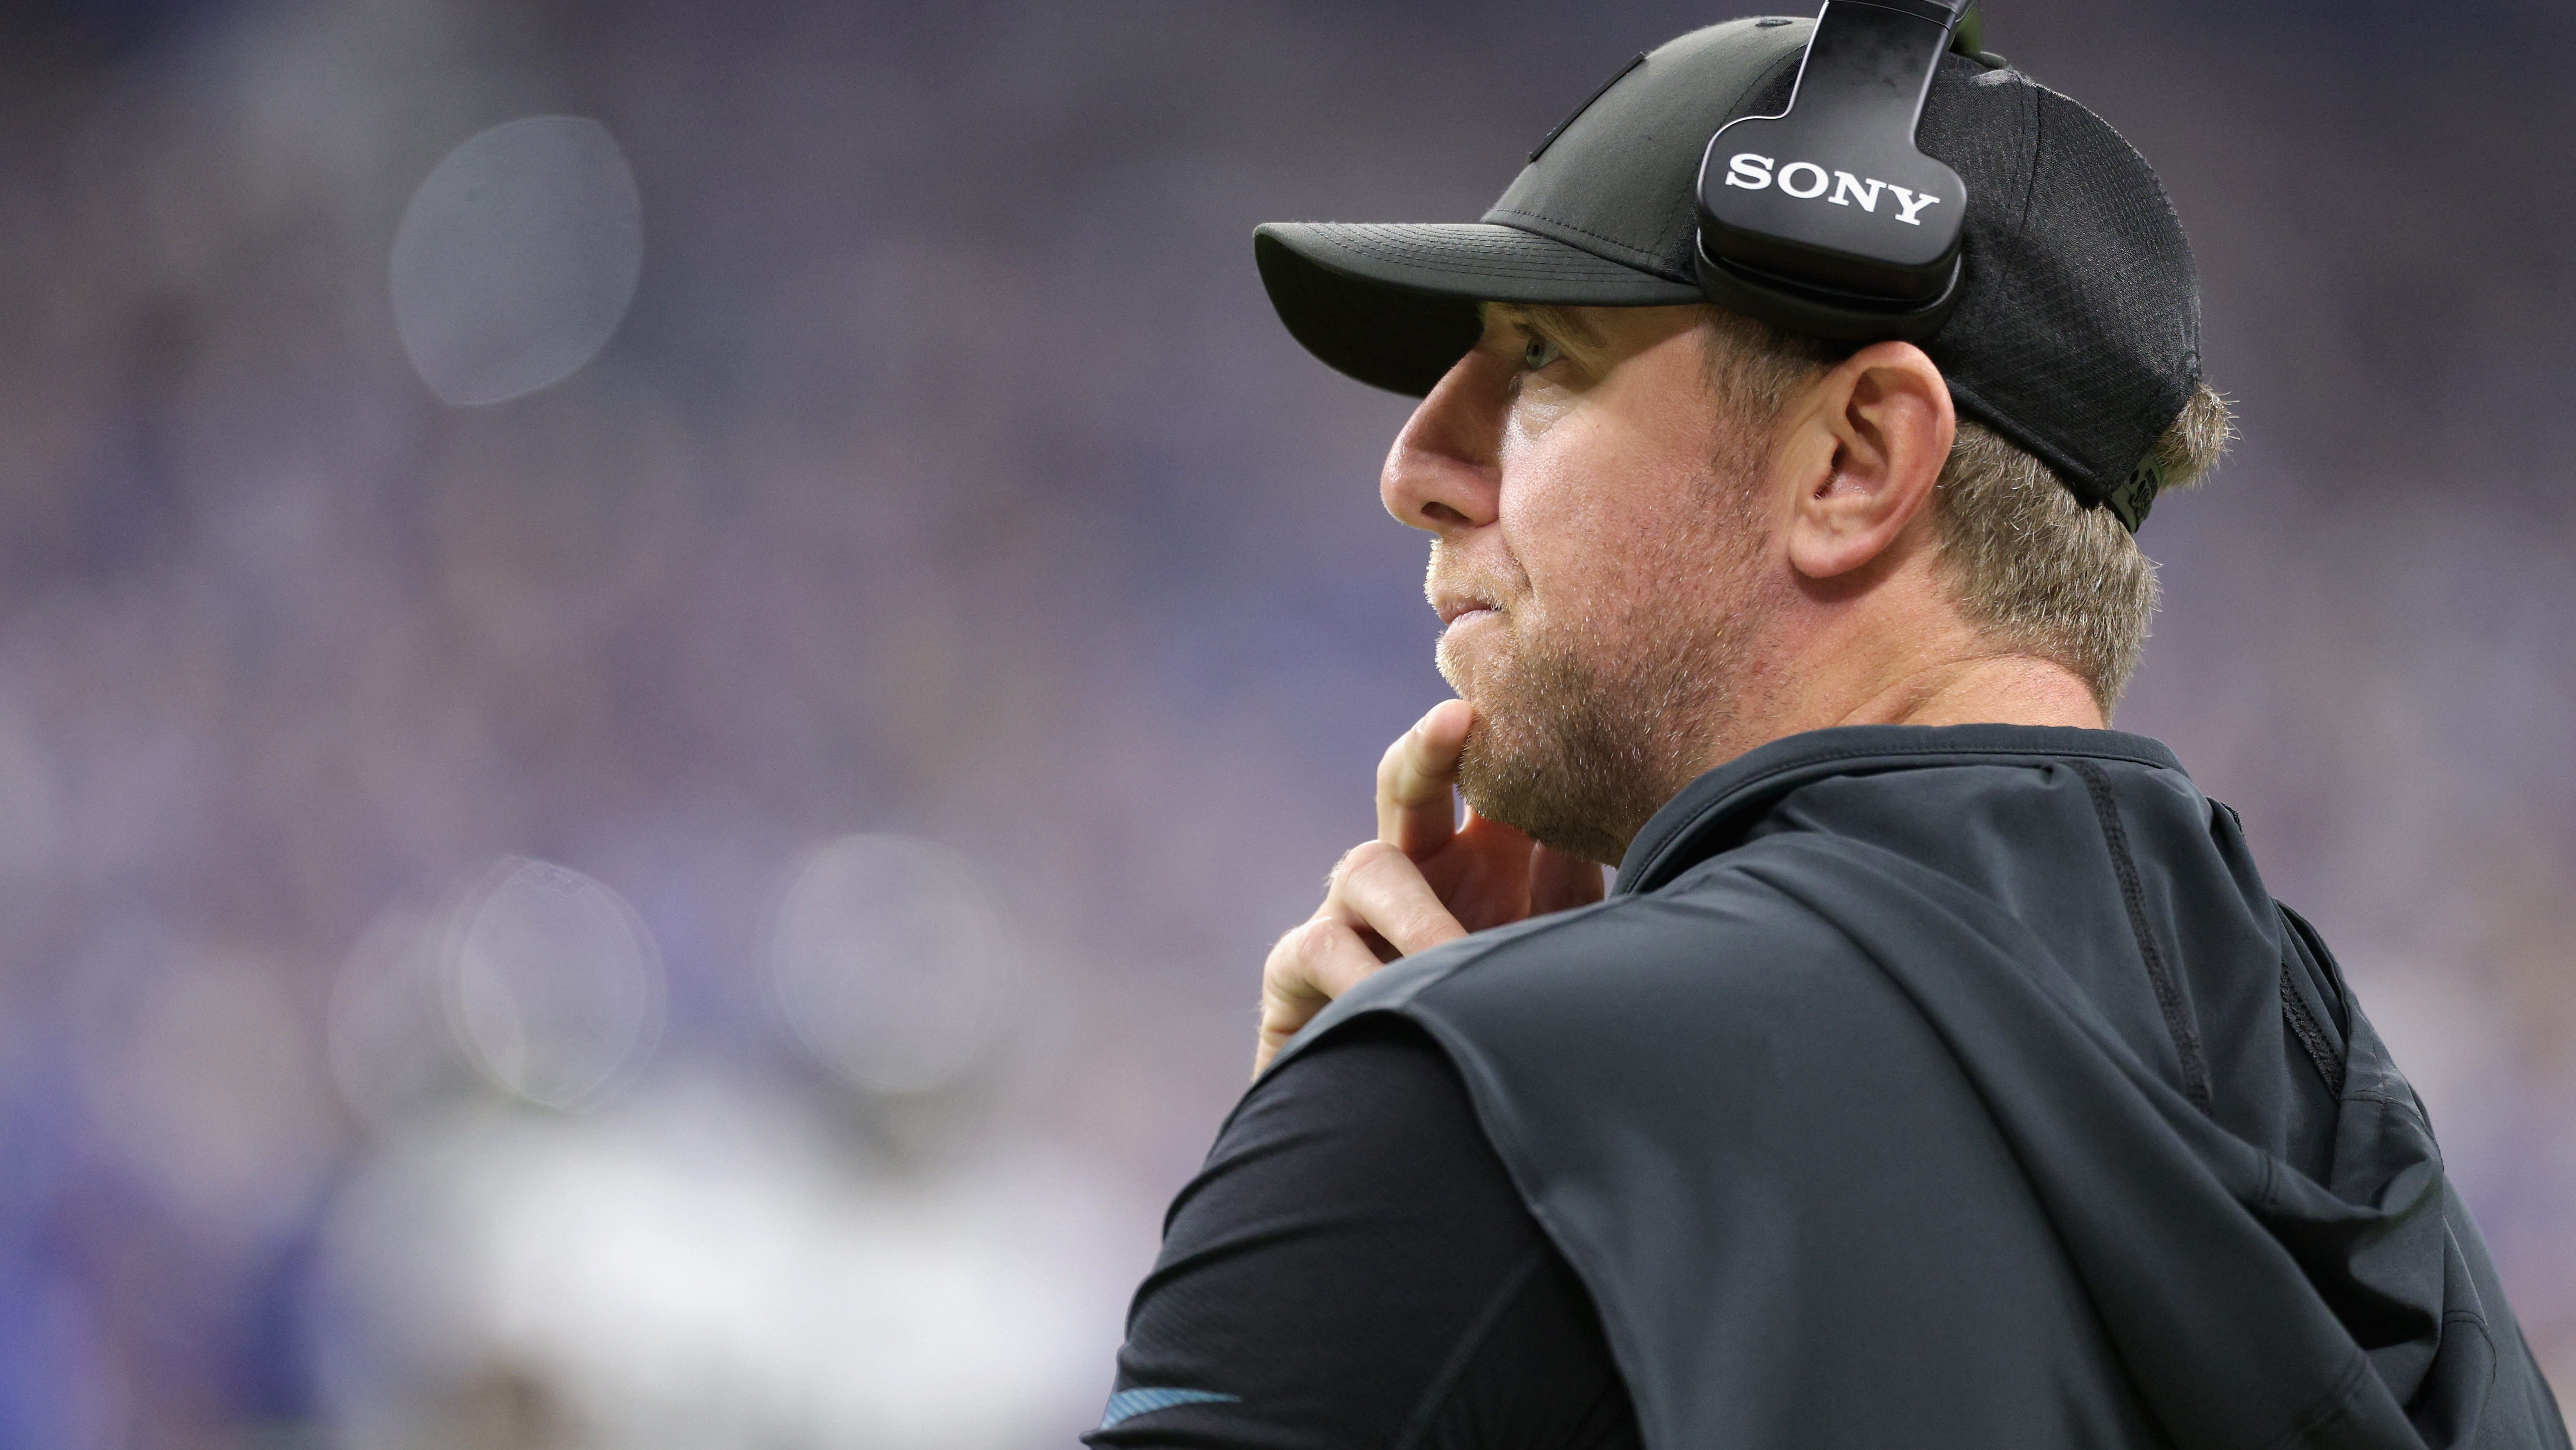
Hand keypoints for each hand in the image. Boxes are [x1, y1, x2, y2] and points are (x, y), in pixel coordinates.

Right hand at [1253, 701, 1605, 1075]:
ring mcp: (1347, 914)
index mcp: (1480, 858)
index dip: (1499, 739)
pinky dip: (1362, 973)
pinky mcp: (1295, 972)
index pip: (1487, 777)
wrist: (1420, 1146)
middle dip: (1430, 750)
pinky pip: (1319, 949)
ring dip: (1418, 913)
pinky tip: (1398, 1003)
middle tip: (1457, 722)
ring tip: (1454, 960)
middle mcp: (1411, 871)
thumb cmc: (1498, 1043)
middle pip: (1409, 782)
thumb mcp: (1547, 960)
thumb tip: (1606, 816)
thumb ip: (1570, 891)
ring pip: (1367, 866)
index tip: (1521, 702)